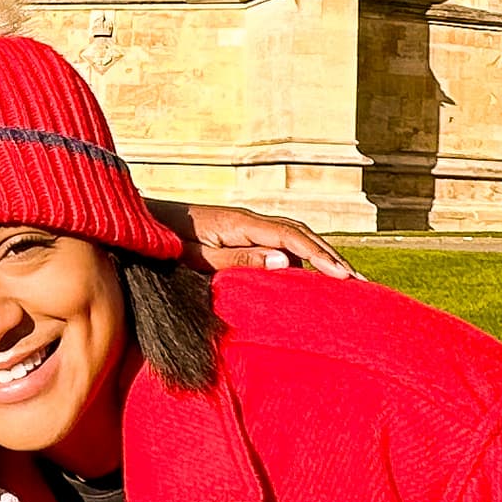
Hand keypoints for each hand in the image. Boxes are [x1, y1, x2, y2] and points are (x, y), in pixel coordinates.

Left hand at [156, 198, 354, 280]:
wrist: (139, 222)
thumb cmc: (164, 242)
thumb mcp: (199, 257)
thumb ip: (240, 260)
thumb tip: (287, 262)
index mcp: (241, 223)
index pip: (293, 237)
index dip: (322, 256)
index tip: (346, 276)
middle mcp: (248, 220)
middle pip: (301, 234)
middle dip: (332, 256)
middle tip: (361, 282)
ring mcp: (244, 225)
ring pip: (292, 237)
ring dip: (318, 256)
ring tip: (344, 281)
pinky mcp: (238, 233)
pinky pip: (277, 244)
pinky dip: (298, 258)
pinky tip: (306, 279)